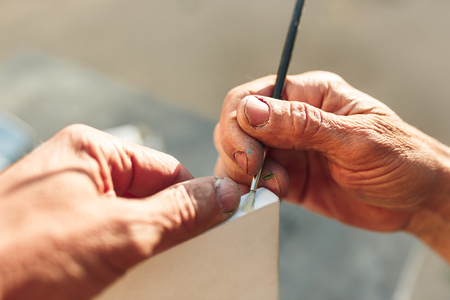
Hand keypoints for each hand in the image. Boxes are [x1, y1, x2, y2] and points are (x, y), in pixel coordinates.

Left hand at [0, 124, 239, 299]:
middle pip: (150, 198)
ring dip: (146, 252)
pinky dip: (123, 265)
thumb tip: (226, 194)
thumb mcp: (120, 232)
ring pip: (131, 226)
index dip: (195, 198)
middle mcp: (80, 174)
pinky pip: (108, 245)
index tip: (220, 226)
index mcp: (93, 152)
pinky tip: (125, 282)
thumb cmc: (24, 257)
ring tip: (145, 274)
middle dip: (169, 231)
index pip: (167, 169)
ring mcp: (67, 207)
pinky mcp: (58, 238)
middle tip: (183, 260)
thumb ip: (180, 211)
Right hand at [215, 71, 449, 259]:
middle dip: (236, 148)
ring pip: (238, 152)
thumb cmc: (400, 160)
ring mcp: (287, 150)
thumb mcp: (357, 140)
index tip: (251, 154)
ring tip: (272, 187)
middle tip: (254, 172)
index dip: (240, 121)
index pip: (253, 95)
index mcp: (309, 94)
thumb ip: (303, 124)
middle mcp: (292, 119)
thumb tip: (250, 110)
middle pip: (237, 123)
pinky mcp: (287, 178)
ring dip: (241, 171)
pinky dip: (249, 190)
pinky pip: (253, 180)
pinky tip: (269, 198)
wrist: (416, 200)